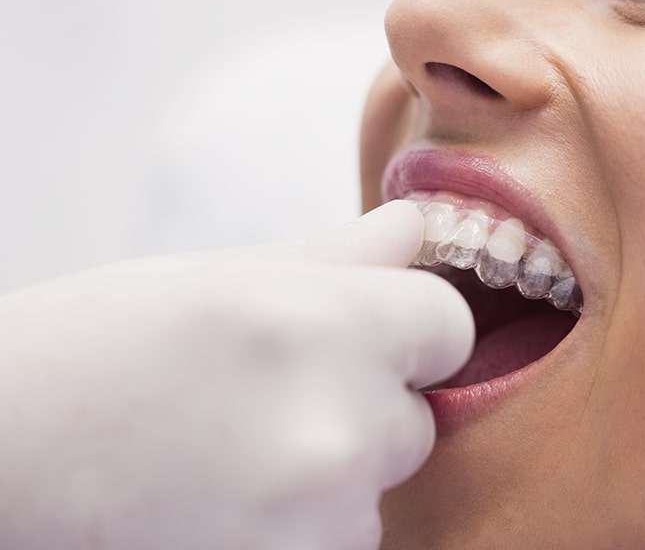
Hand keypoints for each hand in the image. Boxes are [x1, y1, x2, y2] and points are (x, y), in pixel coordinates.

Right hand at [0, 200, 472, 549]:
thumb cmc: (96, 352)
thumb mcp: (217, 278)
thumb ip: (338, 257)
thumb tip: (415, 226)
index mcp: (320, 325)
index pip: (449, 326)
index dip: (412, 328)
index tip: (372, 335)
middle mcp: (336, 428)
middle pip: (415, 419)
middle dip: (363, 407)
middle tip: (269, 399)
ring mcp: (317, 523)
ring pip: (374, 491)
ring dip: (330, 479)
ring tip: (231, 458)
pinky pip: (339, 544)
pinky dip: (299, 531)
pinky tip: (224, 505)